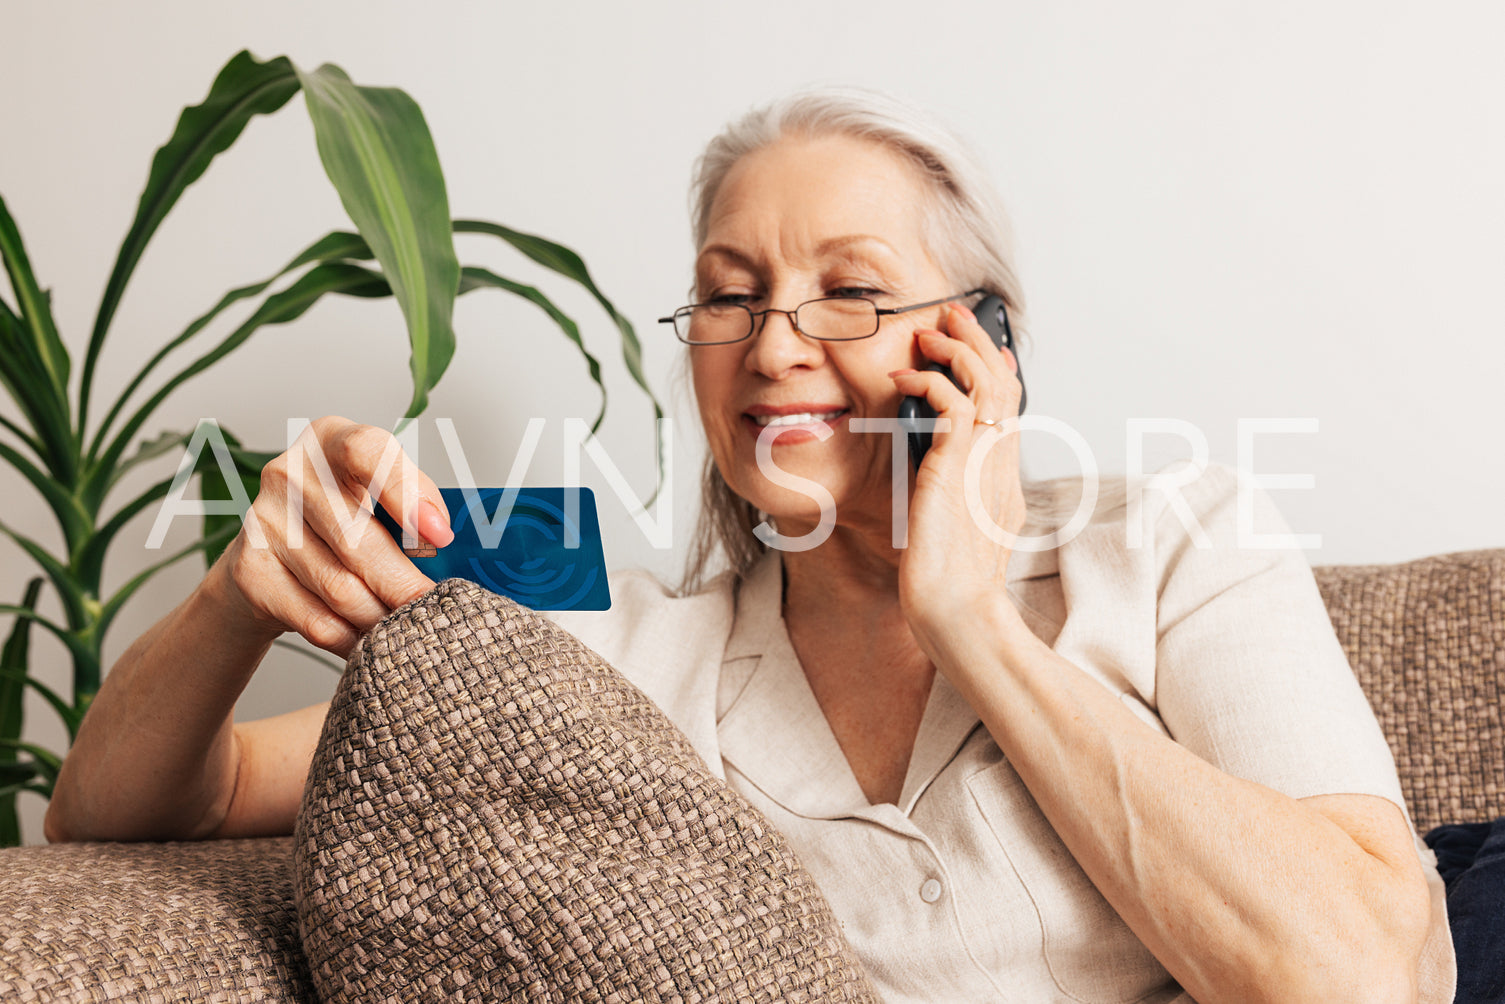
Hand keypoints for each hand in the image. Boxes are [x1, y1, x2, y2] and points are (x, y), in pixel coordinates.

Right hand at [205, 416, 453, 657]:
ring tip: (406, 629)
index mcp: (330, 440)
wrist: (269, 558)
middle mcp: (289, 473)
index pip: (366, 451)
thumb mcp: (378, 493)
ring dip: (381, 617)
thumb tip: (440, 534)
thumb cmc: (342, 519)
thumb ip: (415, 499)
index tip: (439, 536)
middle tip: (433, 609)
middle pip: (357, 539)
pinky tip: (369, 642)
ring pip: (340, 587)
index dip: (406, 493)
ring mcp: (262, 522)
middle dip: (404, 584)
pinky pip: (315, 619)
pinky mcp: (251, 571)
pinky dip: (352, 638)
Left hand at [887, 303, 1025, 652]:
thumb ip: (951, 489)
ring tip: (929, 330)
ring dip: (957, 349)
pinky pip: (953, 406)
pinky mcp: (958, 467)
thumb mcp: (954, 525)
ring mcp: (986, 464)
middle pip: (1004, 383)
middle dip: (979, 342)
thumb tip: (934, 466)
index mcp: (1003, 477)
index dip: (1000, 372)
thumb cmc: (946, 581)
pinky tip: (907, 377)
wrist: (956, 610)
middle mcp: (1002, 464)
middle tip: (954, 313)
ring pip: (986, 383)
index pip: (1012, 408)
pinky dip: (930, 382)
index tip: (988, 348)